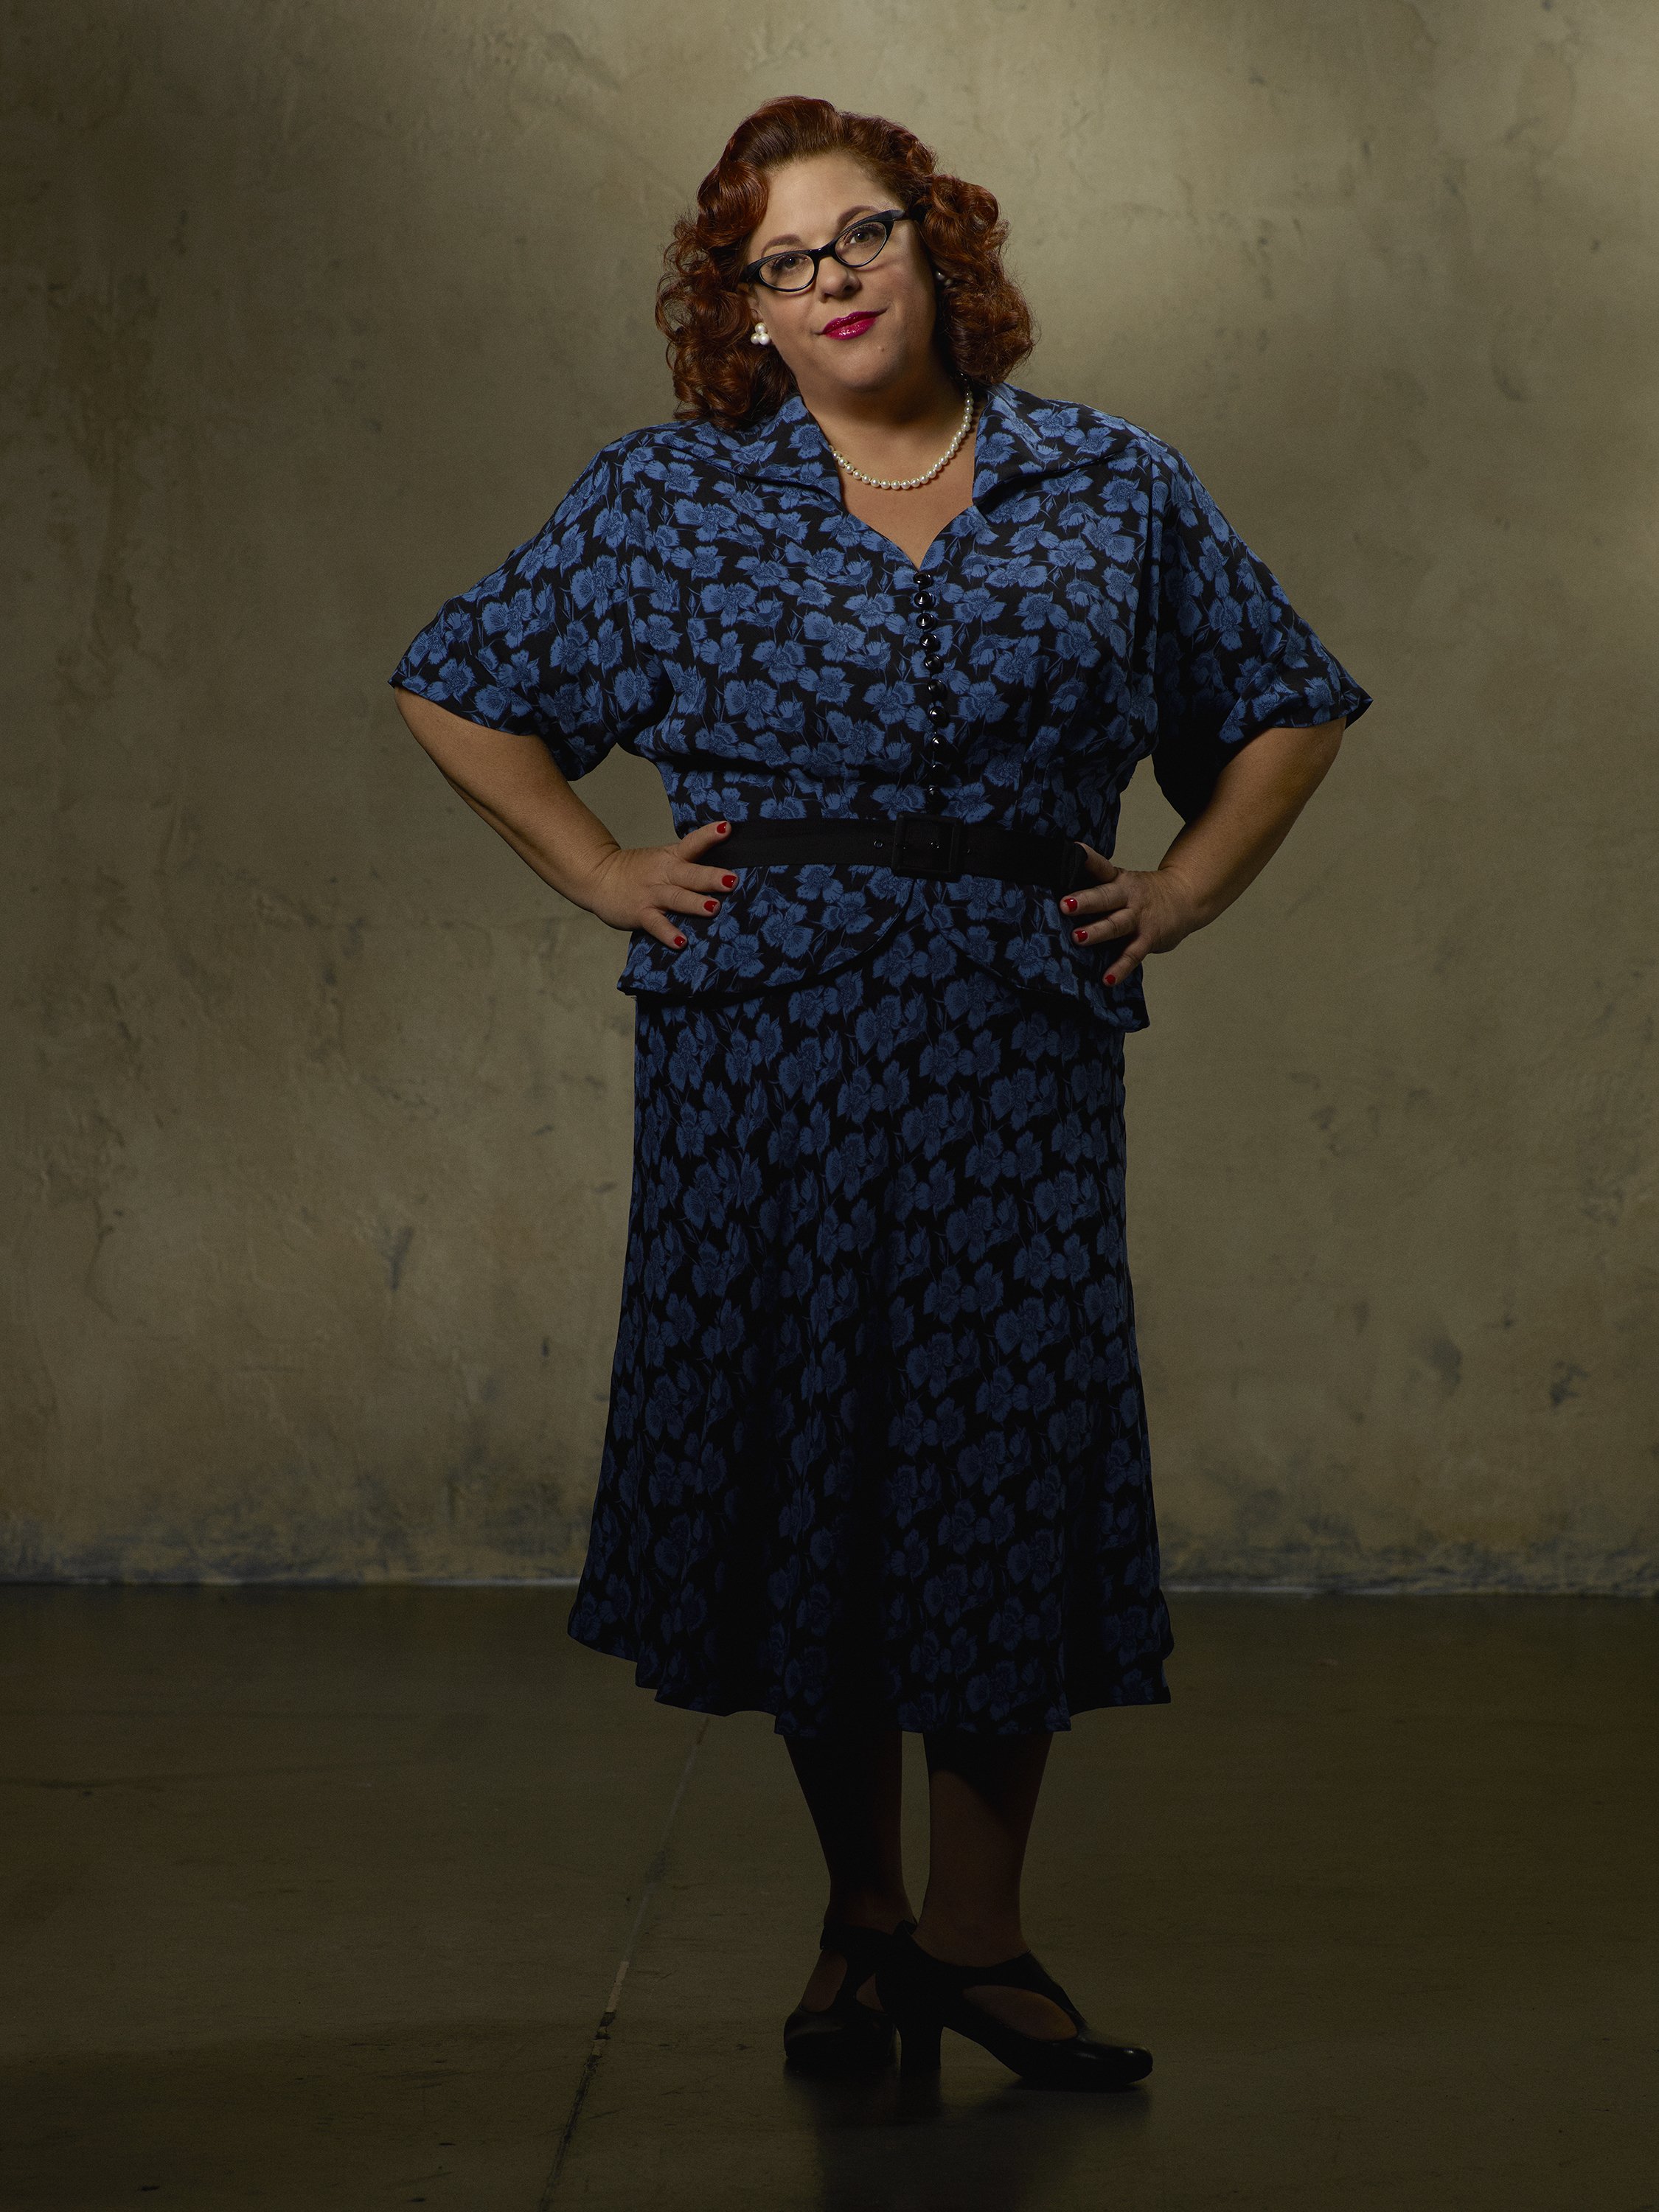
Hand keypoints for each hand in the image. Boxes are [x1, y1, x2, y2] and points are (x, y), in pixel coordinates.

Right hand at [574, 819, 736, 948]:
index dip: (709, 836)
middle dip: (711, 877)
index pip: (693, 843)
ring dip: (695, 903)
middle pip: (690, 874)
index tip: (727, 828)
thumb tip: (724, 874)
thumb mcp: (663, 859)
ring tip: (713, 908)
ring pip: (677, 898)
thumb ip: (689, 864)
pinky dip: (668, 933)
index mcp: (672, 858)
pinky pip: (656, 924)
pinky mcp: (641, 913)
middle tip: (731, 880)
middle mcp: (664, 874)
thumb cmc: (637, 871)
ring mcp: (652, 894)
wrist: (598, 877)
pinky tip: (681, 941)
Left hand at [1057, 847, 1204, 984]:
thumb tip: (1058, 902)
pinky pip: (1132, 955)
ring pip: (1116, 925)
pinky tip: (1107, 980)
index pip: (1101, 866)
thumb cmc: (1144, 895)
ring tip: (1078, 938)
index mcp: (1118, 880)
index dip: (1087, 858)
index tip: (1073, 850)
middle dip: (1085, 901)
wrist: (1186, 898)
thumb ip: (1097, 890)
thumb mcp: (1122, 884)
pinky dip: (1120, 969)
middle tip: (1064, 905)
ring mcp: (1139, 918)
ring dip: (1097, 931)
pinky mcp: (1149, 938)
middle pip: (1105, 897)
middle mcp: (1128, 896)